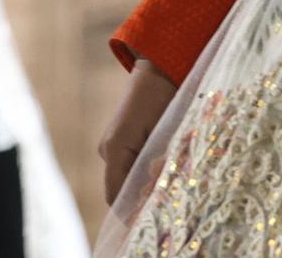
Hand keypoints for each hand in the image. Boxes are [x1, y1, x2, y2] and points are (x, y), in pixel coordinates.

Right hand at [98, 58, 176, 204]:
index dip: (133, 210)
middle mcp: (108, 149)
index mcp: (115, 147)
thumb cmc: (165, 95)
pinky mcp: (120, 140)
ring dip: (147, 180)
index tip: (153, 215)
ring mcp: (112, 144)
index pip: (116, 195)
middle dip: (144, 195)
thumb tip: (157, 189)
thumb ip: (159, 161)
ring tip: (172, 174)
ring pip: (128, 176)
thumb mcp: (166, 128)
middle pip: (123, 188)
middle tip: (170, 192)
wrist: (160, 66)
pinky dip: (146, 168)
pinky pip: (130, 164)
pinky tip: (166, 162)